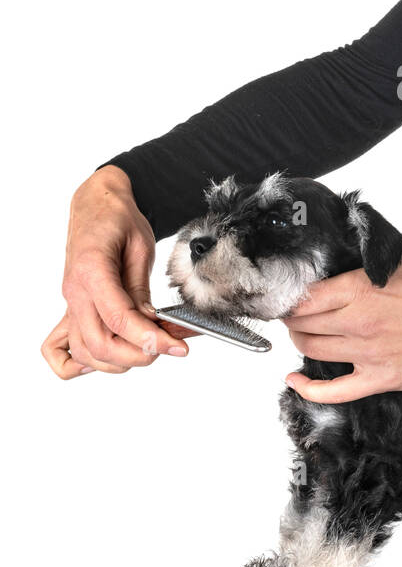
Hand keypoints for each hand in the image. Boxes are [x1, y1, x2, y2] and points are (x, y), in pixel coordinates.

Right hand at [41, 165, 193, 379]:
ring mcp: (69, 302)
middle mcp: (74, 291)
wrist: (95, 203)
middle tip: (168, 347)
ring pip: (84, 352)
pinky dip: (77, 363)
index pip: (118, 319)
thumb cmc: (117, 218)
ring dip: (117, 361)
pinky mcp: (72, 307)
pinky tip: (103, 360)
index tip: (177, 347)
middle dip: (138, 354)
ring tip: (147, 350)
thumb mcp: (140, 246)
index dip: (149, 338)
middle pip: (100, 343)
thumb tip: (151, 323)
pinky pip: (59, 347)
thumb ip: (141, 288)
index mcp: (92, 270)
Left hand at [282, 249, 401, 402]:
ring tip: (303, 334)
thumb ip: (374, 262)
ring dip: (301, 342)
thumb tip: (354, 256)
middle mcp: (359, 322)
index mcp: (361, 289)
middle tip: (294, 314)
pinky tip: (295, 380)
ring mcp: (369, 353)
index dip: (290, 297)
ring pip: (312, 351)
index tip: (288, 296)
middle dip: (293, 318)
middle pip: (303, 324)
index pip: (304, 297)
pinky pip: (334, 392)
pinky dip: (308, 389)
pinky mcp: (381, 379)